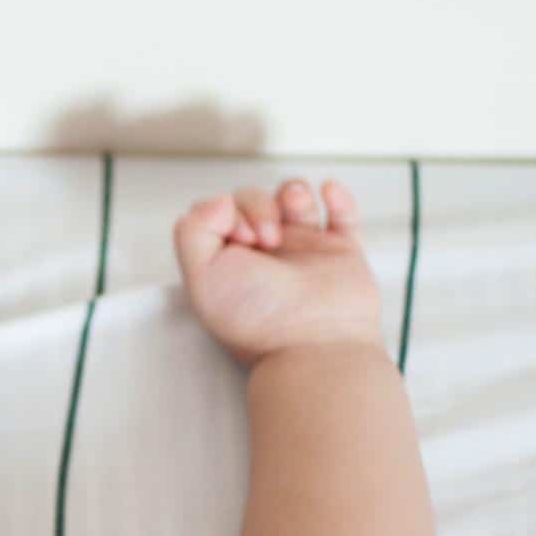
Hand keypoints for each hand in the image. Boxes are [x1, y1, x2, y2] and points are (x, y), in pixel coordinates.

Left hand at [172, 177, 383, 372]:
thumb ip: (193, 231)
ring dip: (292, 191)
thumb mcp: (202, 277)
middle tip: (266, 239)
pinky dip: (337, 197)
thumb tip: (220, 201)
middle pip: (254, 200)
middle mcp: (264, 256)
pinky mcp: (341, 254)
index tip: (241, 240)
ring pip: (294, 200)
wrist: (314, 344)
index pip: (219, 213)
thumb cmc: (259, 320)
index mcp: (229, 262)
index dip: (226, 212)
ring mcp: (303, 252)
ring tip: (294, 207)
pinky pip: (342, 217)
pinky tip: (328, 192)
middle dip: (258, 206)